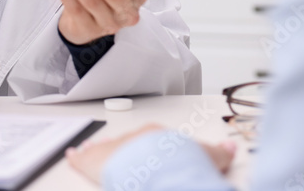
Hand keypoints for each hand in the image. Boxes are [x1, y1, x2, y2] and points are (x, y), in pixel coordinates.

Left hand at [66, 124, 236, 184]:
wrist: (158, 167)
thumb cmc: (180, 163)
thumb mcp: (207, 158)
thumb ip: (217, 152)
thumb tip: (230, 147)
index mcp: (158, 135)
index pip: (153, 140)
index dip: (153, 150)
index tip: (152, 156)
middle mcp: (135, 138)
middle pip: (128, 143)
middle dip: (125, 152)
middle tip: (125, 163)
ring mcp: (115, 149)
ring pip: (105, 148)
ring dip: (99, 152)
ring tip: (94, 156)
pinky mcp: (97, 161)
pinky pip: (84, 158)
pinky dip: (78, 158)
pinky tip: (72, 156)